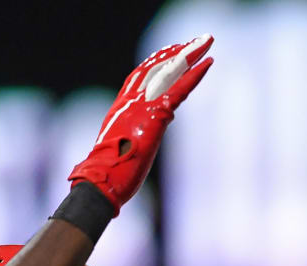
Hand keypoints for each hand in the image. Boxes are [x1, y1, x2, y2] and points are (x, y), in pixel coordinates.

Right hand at [69, 35, 213, 211]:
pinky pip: (178, 90)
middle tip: (196, 41)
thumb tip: (139, 142)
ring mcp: (141, 107)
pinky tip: (207, 64)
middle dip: (176, 52)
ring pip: (168, 72)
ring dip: (189, 55)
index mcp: (121, 108)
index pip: (139, 76)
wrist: (99, 183)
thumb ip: (130, 138)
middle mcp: (129, 101)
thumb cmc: (108, 175)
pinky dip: (194, 75)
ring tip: (206, 42)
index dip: (156, 62)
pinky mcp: (154, 118)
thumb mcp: (120, 149)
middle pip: (156, 68)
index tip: (172, 51)